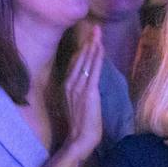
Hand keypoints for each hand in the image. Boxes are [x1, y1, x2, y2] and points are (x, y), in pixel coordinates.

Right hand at [62, 25, 103, 158]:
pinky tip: (100, 48)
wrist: (80, 138)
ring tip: (98, 33)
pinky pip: (94, 70)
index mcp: (66, 86)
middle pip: (79, 58)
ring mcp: (78, 87)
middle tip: (95, 28)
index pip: (74, 63)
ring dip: (93, 46)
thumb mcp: (76, 103)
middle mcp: (70, 84)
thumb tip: (87, 81)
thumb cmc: (80, 124)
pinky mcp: (89, 92)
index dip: (82, 49)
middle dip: (88, 42)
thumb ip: (79, 91)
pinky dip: (97, 57)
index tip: (88, 38)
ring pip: (87, 61)